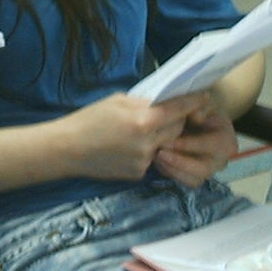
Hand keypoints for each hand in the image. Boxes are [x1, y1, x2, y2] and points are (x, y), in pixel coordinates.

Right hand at [53, 91, 204, 181]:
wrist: (68, 149)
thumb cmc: (89, 119)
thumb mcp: (118, 101)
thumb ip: (144, 102)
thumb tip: (164, 101)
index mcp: (143, 120)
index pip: (178, 109)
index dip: (193, 102)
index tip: (203, 97)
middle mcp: (148, 142)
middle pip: (177, 129)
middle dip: (176, 120)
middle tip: (167, 113)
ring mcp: (143, 161)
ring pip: (166, 145)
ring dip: (161, 136)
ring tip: (143, 129)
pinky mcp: (137, 173)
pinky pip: (152, 157)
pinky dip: (148, 150)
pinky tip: (128, 145)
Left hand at [152, 93, 237, 186]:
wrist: (198, 119)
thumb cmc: (200, 110)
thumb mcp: (203, 104)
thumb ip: (200, 107)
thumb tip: (197, 117)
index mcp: (227, 141)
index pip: (211, 146)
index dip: (189, 144)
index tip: (169, 140)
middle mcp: (221, 160)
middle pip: (203, 169)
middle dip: (179, 162)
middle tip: (159, 153)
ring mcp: (209, 170)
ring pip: (193, 179)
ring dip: (173, 170)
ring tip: (156, 157)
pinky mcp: (196, 176)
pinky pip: (184, 181)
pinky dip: (170, 173)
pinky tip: (158, 161)